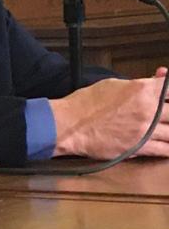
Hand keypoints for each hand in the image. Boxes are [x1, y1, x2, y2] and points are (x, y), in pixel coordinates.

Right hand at [50, 72, 168, 157]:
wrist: (69, 125)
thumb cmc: (86, 103)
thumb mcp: (112, 85)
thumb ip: (138, 84)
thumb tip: (156, 79)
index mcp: (141, 90)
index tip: (168, 95)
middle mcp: (148, 110)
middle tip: (165, 113)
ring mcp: (146, 130)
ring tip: (164, 128)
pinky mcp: (140, 148)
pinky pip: (166, 150)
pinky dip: (168, 147)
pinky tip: (165, 144)